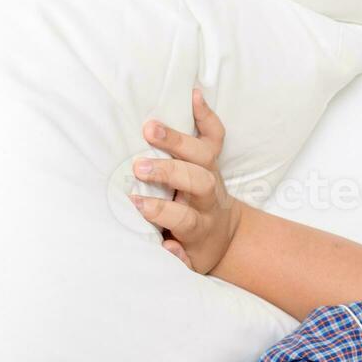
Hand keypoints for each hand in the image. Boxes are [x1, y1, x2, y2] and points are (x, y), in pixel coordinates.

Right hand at [130, 90, 241, 275]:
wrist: (226, 235)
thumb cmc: (196, 248)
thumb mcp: (187, 266)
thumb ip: (176, 259)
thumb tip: (166, 247)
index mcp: (201, 226)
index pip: (184, 218)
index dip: (160, 212)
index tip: (135, 204)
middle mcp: (210, 198)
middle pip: (198, 181)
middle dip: (170, 172)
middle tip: (139, 167)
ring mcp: (214, 175)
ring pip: (204, 154)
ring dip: (177, 140)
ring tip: (149, 127)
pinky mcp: (215, 160)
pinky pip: (216, 134)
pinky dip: (207, 114)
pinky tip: (193, 94)